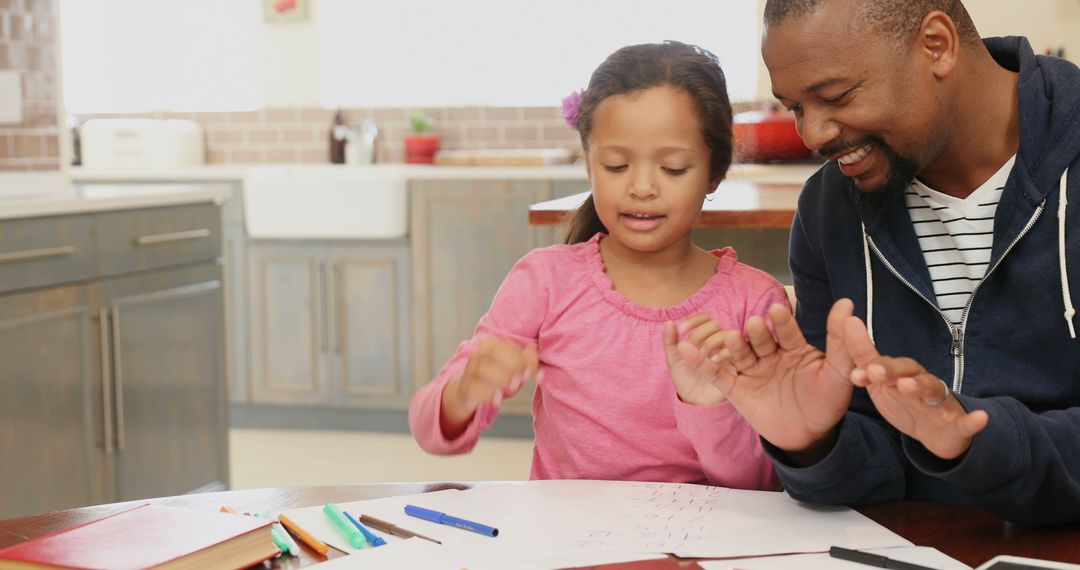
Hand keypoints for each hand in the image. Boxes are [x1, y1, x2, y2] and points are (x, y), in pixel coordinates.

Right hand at [440, 338, 538, 437]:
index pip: (505, 346)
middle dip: (510, 366)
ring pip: (481, 370)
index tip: (532, 370)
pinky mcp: (464, 388)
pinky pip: (473, 389)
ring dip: (499, 379)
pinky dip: (486, 394)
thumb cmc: (495, 376)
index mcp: (489, 345)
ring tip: (513, 388)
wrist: (467, 392)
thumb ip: (526, 362)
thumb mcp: (513, 369)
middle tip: (522, 379)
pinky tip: (497, 400)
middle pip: (492, 355)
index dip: (521, 357)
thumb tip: (536, 359)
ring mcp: (469, 372)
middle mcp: (477, 356)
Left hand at [663, 314, 729, 405]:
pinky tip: (713, 361)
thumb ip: (670, 342)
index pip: (703, 319)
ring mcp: (729, 352)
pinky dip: (724, 353)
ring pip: (727, 335)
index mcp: (705, 336)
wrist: (695, 402)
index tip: (681, 330)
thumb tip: (669, 322)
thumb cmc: (686, 378)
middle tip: (691, 347)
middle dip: (701, 333)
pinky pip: (736, 353)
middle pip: (715, 325)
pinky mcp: (737, 365)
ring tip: (701, 354)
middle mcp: (719, 341)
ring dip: (712, 341)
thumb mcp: (674, 360)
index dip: (693, 320)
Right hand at [676, 300, 857, 463]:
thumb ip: (840, 340)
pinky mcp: (735, 388)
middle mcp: (769, 354)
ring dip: (734, 345)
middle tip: (756, 326)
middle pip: (760, 340)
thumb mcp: (838, 372)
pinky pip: (716, 374)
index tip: (777, 312)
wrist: (810, 436)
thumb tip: (847, 303)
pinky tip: (684, 349)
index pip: (786, 331)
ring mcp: (751, 370)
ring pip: (739, 354)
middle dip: (757, 333)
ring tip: (733, 338)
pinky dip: (700, 362)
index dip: (782, 323)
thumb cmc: (826, 401)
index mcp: (793, 347)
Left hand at [843, 316, 988, 459]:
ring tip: (908, 386)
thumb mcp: (881, 385)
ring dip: (921, 386)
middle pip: (908, 371)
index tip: (855, 372)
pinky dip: (975, 421)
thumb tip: (847, 327)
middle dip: (891, 370)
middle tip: (874, 371)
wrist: (936, 432)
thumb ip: (865, 362)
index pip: (885, 364)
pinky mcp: (958, 423)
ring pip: (933, 389)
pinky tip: (981, 418)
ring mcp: (941, 401)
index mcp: (902, 373)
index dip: (871, 366)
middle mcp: (922, 382)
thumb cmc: (906, 401)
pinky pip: (967, 422)